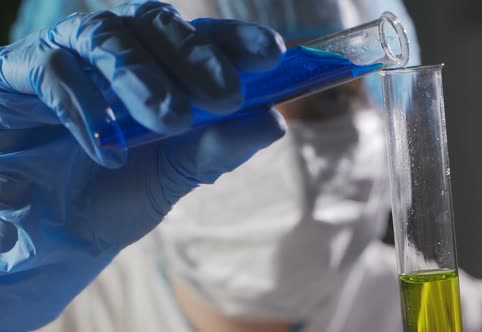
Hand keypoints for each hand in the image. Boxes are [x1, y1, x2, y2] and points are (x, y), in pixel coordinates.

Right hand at [0, 1, 284, 329]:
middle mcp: (116, 50)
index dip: (236, 39)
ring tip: (173, 120)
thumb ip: (219, 148)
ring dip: (142, 76)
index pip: (201, 36)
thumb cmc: (120, 193)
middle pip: (156, 23)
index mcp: (160, 66)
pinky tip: (107, 151)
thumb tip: (275, 121)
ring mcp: (67, 55)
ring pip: (106, 37)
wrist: (55, 231)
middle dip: (195, 58)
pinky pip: (50, 71)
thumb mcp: (177, 173)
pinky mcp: (17, 75)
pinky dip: (82, 107)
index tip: (274, 54)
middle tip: (226, 96)